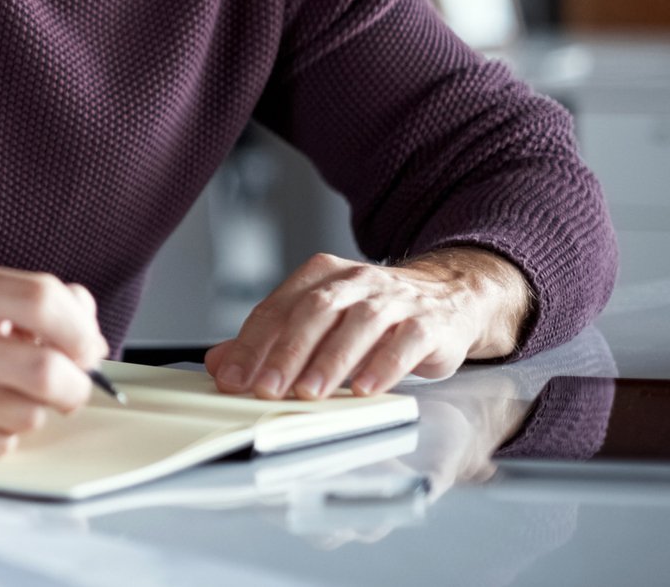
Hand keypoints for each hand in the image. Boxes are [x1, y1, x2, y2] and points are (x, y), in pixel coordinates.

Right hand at [0, 265, 109, 461]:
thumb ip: (26, 300)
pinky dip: (2, 433)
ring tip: (8, 395)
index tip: (87, 344)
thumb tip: (86, 319)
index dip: (80, 328)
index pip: (43, 300)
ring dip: (34, 410)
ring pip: (29, 414)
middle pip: (47, 370)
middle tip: (71, 385)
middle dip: (75, 385)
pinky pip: (0, 444)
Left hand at [204, 248, 530, 400]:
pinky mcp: (428, 323)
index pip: (278, 309)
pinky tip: (365, 389)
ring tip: (309, 393)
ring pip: (357, 325)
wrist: (449, 297)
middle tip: (266, 389)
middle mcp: (355, 281)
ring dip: (330, 361)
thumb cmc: (374, 316)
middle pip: (314, 312)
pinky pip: (404, 342)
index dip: (252, 344)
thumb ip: (271, 341)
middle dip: (286, 353)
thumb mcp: (322, 322)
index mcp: (321, 277)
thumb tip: (220, 364)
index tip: (232, 378)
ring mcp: (394, 300)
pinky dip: (383, 365)